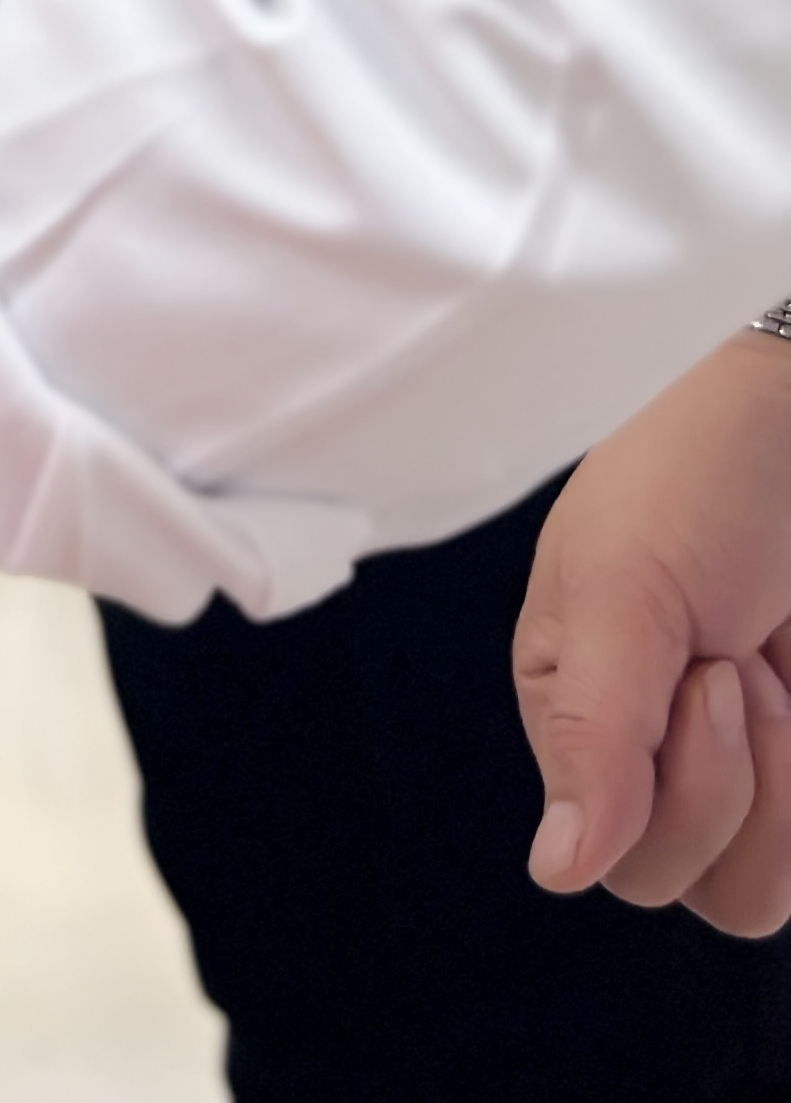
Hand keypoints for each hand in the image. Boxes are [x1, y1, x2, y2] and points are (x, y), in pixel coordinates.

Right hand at [515, 328, 790, 933]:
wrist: (790, 428)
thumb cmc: (700, 476)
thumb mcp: (622, 587)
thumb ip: (590, 729)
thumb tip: (555, 870)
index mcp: (576, 711)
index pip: (614, 854)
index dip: (683, 796)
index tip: (707, 674)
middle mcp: (647, 754)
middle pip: (686, 885)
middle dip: (729, 787)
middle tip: (739, 665)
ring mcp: (734, 766)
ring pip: (756, 895)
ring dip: (787, 798)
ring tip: (776, 674)